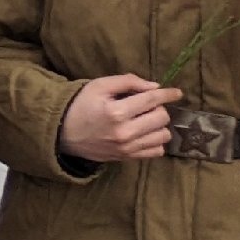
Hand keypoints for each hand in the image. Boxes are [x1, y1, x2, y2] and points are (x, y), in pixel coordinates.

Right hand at [60, 75, 183, 163]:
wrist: (62, 132)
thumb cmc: (80, 105)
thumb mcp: (98, 86)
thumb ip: (127, 81)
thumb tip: (154, 87)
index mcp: (117, 111)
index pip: (152, 100)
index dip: (168, 94)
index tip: (177, 92)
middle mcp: (125, 132)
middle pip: (162, 118)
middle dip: (158, 108)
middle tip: (145, 105)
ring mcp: (127, 148)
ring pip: (163, 136)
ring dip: (158, 125)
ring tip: (145, 120)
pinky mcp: (127, 158)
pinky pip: (156, 151)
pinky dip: (155, 141)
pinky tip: (144, 133)